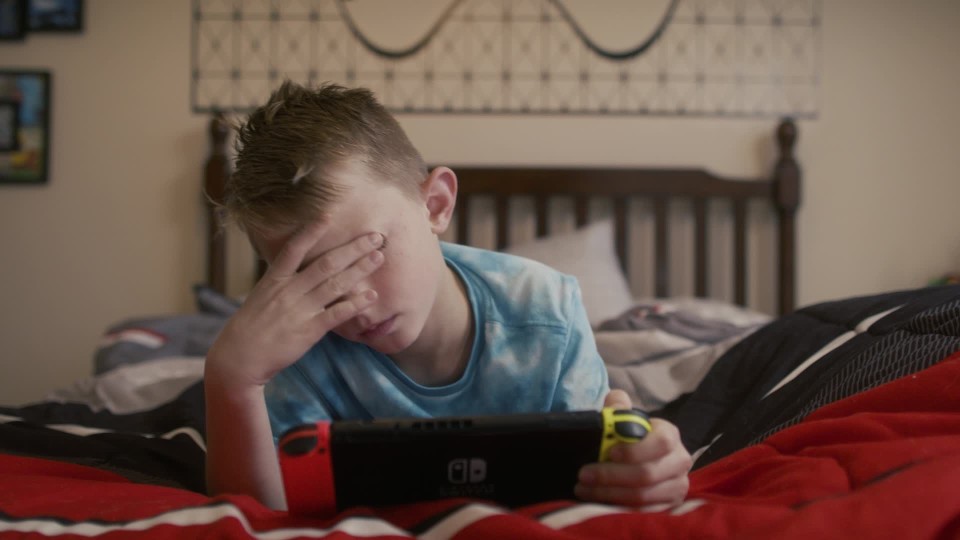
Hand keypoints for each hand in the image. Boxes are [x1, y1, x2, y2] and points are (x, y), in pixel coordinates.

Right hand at [205, 222, 384, 389]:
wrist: (239, 357)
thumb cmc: (251, 325)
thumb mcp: (262, 295)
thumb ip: (282, 281)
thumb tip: (298, 266)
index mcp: (275, 279)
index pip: (294, 249)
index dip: (311, 231)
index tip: (328, 215)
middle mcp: (289, 291)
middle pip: (325, 264)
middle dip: (352, 249)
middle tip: (374, 236)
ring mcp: (300, 310)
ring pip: (335, 284)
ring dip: (359, 270)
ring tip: (378, 257)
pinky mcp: (309, 330)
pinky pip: (336, 314)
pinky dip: (354, 304)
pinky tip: (370, 296)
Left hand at [574, 389, 691, 509]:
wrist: (643, 462)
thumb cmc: (632, 440)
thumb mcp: (624, 421)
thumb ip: (618, 408)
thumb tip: (614, 399)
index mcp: (669, 436)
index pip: (661, 442)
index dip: (634, 450)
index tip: (609, 453)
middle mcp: (679, 462)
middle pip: (647, 474)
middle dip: (610, 476)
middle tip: (583, 475)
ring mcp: (676, 487)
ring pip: (642, 496)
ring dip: (608, 494)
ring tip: (583, 488)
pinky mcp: (668, 507)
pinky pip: (642, 512)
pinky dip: (617, 508)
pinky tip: (597, 503)